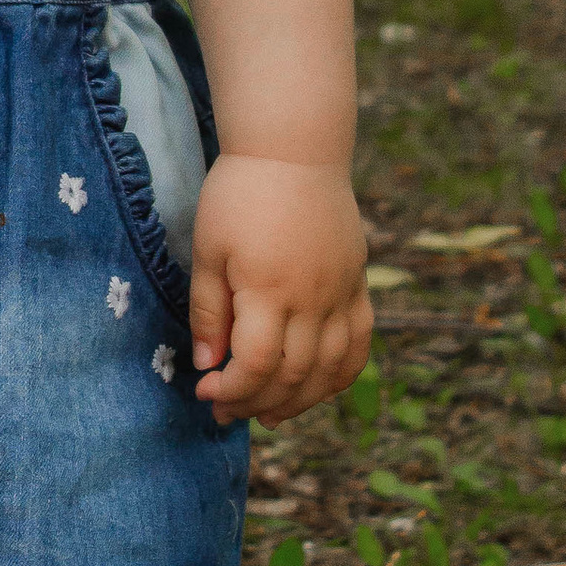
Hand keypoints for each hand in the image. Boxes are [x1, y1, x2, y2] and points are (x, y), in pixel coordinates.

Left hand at [185, 155, 370, 424]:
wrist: (295, 152)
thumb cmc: (239, 196)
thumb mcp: (208, 250)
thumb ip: (208, 312)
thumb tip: (207, 366)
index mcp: (269, 289)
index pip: (257, 365)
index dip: (232, 390)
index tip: (205, 392)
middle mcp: (314, 299)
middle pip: (294, 375)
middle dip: (256, 403)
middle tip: (225, 412)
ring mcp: (343, 294)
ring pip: (331, 370)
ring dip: (299, 401)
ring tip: (266, 413)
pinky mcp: (358, 286)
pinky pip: (360, 346)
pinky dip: (340, 376)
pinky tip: (316, 389)